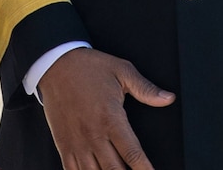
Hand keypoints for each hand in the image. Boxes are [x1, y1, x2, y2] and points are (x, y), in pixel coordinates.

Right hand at [38, 46, 174, 169]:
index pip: (133, 153)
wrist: (54, 63)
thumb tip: (168, 98)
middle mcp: (94, 134)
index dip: (145, 169)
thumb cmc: (88, 67)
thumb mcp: (121, 71)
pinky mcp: (63, 144)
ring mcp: (77, 142)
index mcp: (111, 118)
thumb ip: (145, 88)